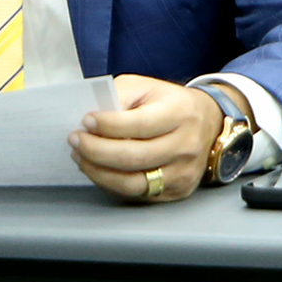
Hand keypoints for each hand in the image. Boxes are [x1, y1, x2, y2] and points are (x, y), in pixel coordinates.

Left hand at [70, 76, 223, 202]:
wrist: (207, 122)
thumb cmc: (169, 103)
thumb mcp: (146, 87)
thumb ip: (119, 96)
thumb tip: (92, 119)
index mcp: (180, 113)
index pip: (139, 124)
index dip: (108, 125)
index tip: (85, 121)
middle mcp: (186, 145)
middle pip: (133, 157)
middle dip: (96, 150)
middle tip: (75, 140)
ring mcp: (183, 172)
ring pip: (133, 182)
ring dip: (98, 172)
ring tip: (80, 157)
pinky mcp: (177, 191)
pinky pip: (137, 194)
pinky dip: (111, 183)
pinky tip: (98, 169)